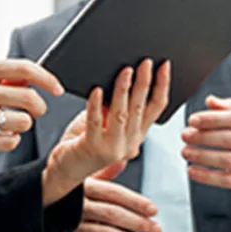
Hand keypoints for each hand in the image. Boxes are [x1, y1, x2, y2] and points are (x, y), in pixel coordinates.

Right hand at [0, 58, 62, 159]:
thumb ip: (1, 76)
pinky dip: (11, 140)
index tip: (57, 88)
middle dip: (39, 107)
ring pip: (21, 122)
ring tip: (11, 123)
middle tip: (35, 110)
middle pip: (28, 98)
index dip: (47, 79)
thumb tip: (31, 81)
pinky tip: (1, 135)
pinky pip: (8, 142)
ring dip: (23, 125)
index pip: (24, 69)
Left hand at [41, 59, 170, 204]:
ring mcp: (112, 147)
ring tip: (125, 71)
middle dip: (144, 82)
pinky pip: (95, 122)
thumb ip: (114, 107)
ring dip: (124, 90)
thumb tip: (123, 78)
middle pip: (140, 108)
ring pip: (122, 114)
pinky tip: (97, 90)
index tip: (164, 66)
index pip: (156, 108)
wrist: (66, 169)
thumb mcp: (106, 123)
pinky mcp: (92, 147)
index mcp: (137, 135)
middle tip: (146, 62)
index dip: (162, 86)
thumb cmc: (85, 142)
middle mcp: (130, 143)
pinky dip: (96, 104)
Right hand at [56, 166, 161, 231]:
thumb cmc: (67, 197)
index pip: (113, 193)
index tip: (153, 209)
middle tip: (156, 229)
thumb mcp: (82, 181)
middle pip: (113, 214)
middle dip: (138, 223)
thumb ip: (104, 173)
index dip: (135, 201)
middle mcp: (78, 207)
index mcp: (83, 188)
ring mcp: (74, 228)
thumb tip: (122, 160)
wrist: (38, 213)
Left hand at [183, 95, 230, 197]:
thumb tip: (210, 101)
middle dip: (204, 137)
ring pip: (228, 161)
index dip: (213, 119)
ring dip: (202, 157)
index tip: (192, 120)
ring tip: (186, 151)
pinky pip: (228, 181)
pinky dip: (207, 177)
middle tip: (185, 135)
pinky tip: (192, 170)